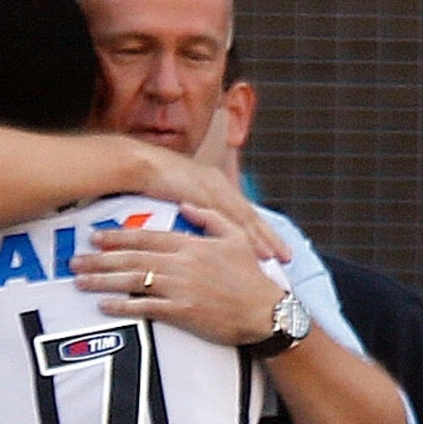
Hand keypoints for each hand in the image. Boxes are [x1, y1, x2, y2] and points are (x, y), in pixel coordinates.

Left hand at [70, 203, 281, 345]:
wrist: (266, 311)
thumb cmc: (251, 276)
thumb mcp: (235, 237)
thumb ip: (209, 218)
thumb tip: (186, 204)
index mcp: (190, 245)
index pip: (146, 238)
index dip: (118, 237)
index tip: (96, 238)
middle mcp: (181, 264)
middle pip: (132, 258)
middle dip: (100, 260)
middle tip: (76, 261)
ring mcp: (180, 288)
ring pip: (132, 281)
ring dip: (103, 281)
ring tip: (81, 281)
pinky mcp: (182, 312)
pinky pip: (145, 308)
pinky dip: (123, 306)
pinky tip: (104, 306)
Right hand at [133, 148, 291, 262]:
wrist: (136, 164)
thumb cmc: (149, 179)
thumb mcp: (173, 194)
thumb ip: (188, 206)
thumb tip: (191, 224)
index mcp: (213, 183)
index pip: (240, 211)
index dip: (257, 230)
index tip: (273, 247)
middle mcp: (219, 185)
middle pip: (249, 216)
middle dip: (268, 237)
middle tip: (286, 256)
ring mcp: (214, 190)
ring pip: (244, 220)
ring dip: (262, 240)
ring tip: (276, 258)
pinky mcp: (205, 196)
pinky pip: (230, 222)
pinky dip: (245, 237)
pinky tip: (256, 251)